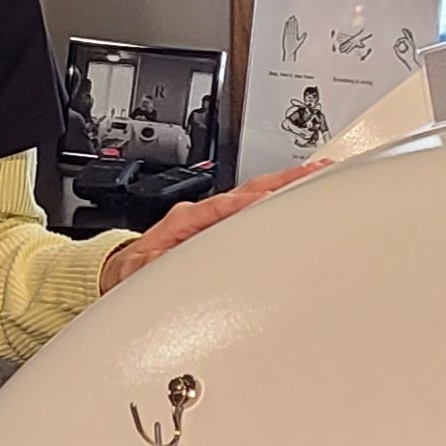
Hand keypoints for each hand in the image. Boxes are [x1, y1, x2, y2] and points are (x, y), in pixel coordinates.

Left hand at [98, 159, 329, 294]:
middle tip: (318, 173)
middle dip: (283, 182)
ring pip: (255, 197)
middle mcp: (203, 214)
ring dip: (284, 188)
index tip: (279, 197)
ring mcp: (215, 219)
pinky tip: (299, 202)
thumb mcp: (136, 271)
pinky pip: (254, 211)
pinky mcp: (223, 228)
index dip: (253, 201)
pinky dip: (277, 203)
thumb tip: (163, 261)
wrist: (127, 273)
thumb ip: (151, 265)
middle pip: (249, 191)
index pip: (227, 205)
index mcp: (185, 219)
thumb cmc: (135, 270)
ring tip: (318, 178)